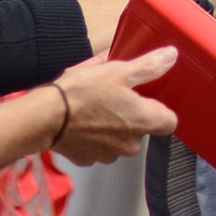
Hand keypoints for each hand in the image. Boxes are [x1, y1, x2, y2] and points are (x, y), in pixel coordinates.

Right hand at [51, 48, 178, 165]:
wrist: (45, 117)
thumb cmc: (81, 93)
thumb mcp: (118, 71)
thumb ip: (148, 66)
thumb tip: (170, 56)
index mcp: (143, 120)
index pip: (169, 122)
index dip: (161, 109)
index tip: (148, 98)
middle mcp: (131, 143)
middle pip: (141, 129)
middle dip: (130, 114)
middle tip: (114, 94)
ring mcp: (110, 154)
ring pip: (118, 138)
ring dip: (111, 124)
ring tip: (94, 105)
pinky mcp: (88, 159)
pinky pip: (97, 146)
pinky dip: (92, 135)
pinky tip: (81, 119)